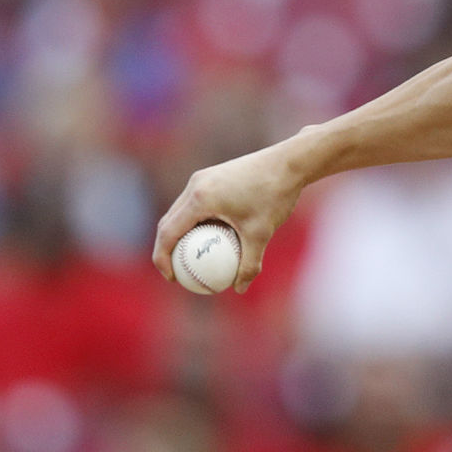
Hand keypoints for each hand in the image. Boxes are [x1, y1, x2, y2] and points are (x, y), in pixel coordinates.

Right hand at [152, 141, 309, 293]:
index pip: (168, 232)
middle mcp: (195, 185)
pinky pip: (195, 203)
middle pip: (168, 221)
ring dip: (179, 234)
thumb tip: (240, 289)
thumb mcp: (262, 233)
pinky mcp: (211, 175)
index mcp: (200, 198)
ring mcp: (202, 178)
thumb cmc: (275, 196)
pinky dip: (194, 221)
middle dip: (166, 249)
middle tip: (176, 272)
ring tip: (189, 258)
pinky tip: (210, 238)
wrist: (289, 163)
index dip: (162, 258)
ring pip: (180, 211)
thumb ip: (249, 263)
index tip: (171, 279)